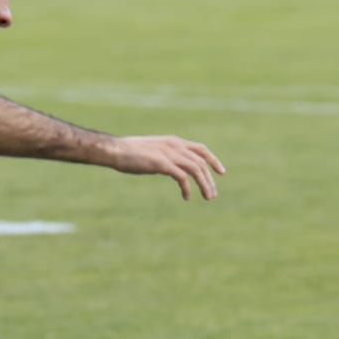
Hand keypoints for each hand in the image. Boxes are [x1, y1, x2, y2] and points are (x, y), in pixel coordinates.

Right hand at [106, 135, 225, 200]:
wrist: (116, 150)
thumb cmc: (131, 153)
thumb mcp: (154, 152)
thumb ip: (166, 157)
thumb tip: (172, 169)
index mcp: (174, 142)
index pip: (201, 149)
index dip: (213, 160)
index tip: (221, 172)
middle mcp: (175, 146)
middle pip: (201, 162)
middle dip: (209, 179)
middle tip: (212, 195)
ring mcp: (169, 154)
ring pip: (196, 169)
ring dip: (204, 184)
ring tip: (207, 197)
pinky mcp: (162, 164)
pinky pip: (182, 177)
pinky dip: (187, 188)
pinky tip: (186, 197)